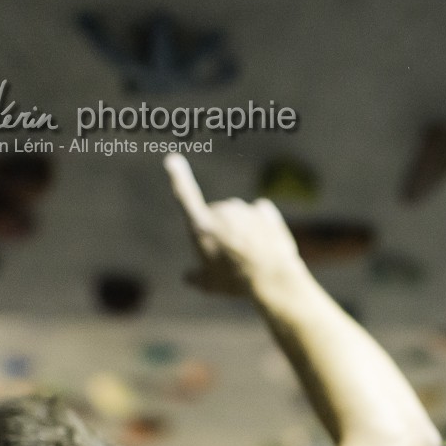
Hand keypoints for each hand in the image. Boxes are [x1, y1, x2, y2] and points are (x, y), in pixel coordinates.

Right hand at [165, 156, 303, 297]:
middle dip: (222, 232)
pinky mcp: (264, 210)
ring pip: (238, 217)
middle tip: (232, 258)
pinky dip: (260, 226)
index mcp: (201, 226)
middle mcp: (221, 211)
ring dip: (242, 230)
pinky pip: (258, 215)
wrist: (273, 278)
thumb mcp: (209, 285)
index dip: (178, 178)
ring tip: (251, 254)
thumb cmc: (236, 282)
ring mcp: (244, 208)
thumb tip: (189, 277)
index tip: (173, 160)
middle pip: (217, 217)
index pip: (185, 197)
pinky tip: (265, 243)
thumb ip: (195, 277)